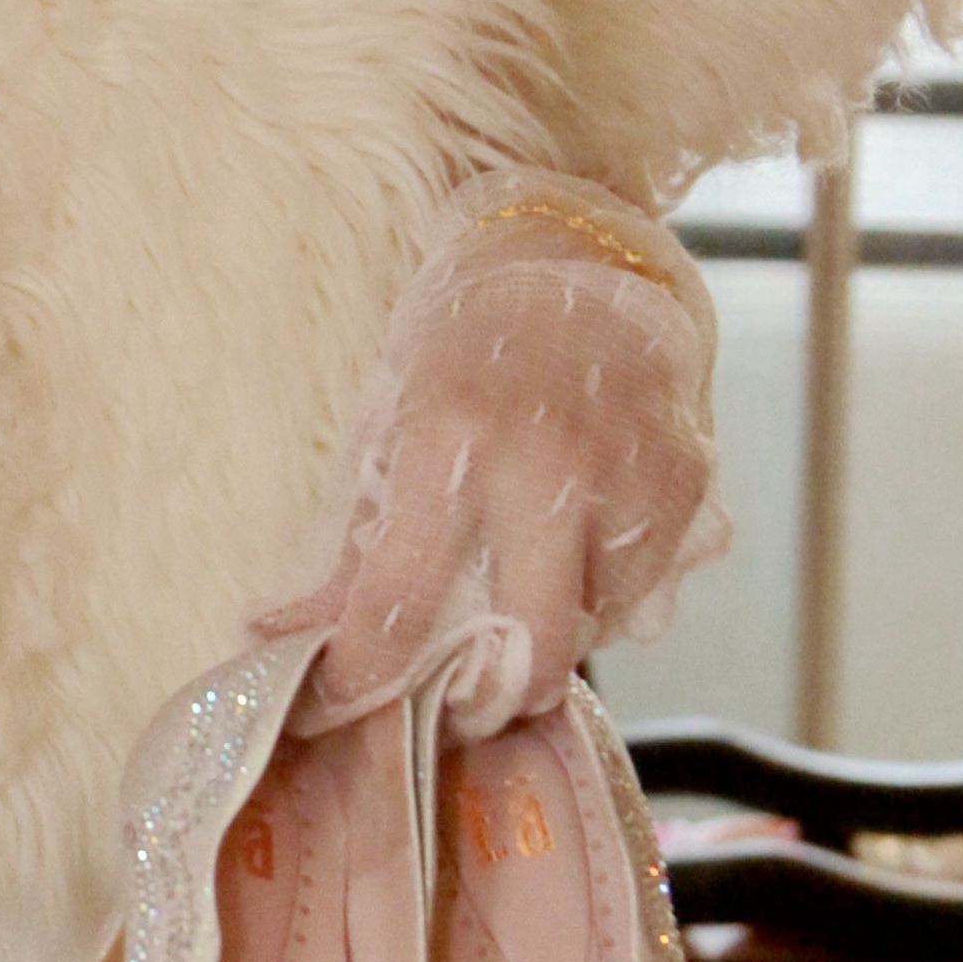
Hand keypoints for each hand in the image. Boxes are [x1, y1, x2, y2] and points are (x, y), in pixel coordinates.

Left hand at [263, 188, 725, 738]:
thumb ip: (345, 548)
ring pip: (599, 628)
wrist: (574, 256)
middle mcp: (547, 465)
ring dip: (555, 638)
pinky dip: (609, 600)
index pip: (399, 603)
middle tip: (463, 702)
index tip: (341, 705)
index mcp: (448, 443)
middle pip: (532, 651)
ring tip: (520, 599)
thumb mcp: (383, 428)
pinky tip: (576, 560)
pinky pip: (651, 593)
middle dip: (493, 701)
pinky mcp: (688, 481)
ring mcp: (628, 474)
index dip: (361, 679)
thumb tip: (273, 641)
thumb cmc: (462, 345)